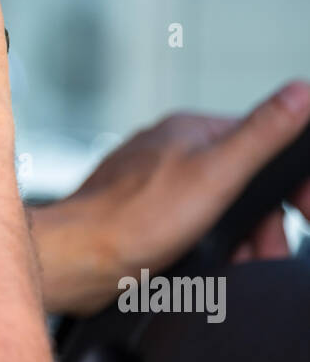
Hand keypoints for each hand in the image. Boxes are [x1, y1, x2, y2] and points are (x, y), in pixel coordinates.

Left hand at [33, 81, 309, 314]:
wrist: (74, 261)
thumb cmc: (134, 219)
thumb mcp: (215, 174)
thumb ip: (261, 135)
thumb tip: (301, 93)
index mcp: (192, 131)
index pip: (262, 145)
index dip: (288, 185)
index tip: (303, 215)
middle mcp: (171, 150)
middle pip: (241, 184)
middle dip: (261, 225)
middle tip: (266, 254)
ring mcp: (153, 183)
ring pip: (216, 211)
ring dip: (235, 243)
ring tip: (236, 265)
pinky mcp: (140, 215)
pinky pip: (188, 230)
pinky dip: (202, 251)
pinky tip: (201, 268)